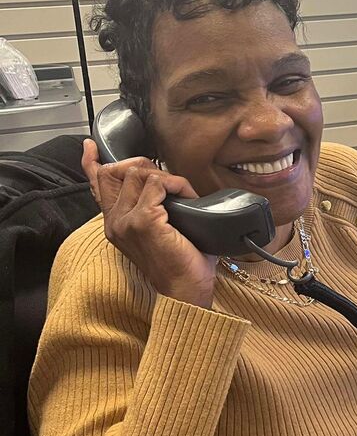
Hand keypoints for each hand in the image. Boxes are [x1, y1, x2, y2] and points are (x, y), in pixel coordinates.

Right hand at [82, 138, 216, 308]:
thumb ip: (152, 208)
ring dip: (167, 178)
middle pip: (120, 171)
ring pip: (139, 173)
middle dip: (148, 167)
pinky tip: (187, 198)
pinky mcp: (143, 220)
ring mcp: (125, 221)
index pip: (97, 186)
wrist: (185, 289)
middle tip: (171, 182)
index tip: (89, 146)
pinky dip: (177, 185)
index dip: (92, 163)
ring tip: (184, 197)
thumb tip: (163, 184)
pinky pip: (159, 184)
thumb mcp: (161, 230)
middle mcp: (114, 221)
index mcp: (115, 224)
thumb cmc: (180, 262)